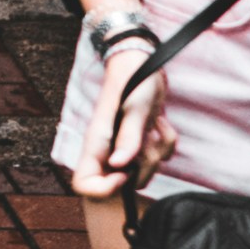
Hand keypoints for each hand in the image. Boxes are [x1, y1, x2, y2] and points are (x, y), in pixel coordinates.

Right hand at [63, 23, 174, 200]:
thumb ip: (128, 138)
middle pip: (120, 185)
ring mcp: (125, 146)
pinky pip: (159, 157)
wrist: (143, 59)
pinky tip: (160, 122)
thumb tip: (120, 168)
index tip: (124, 173)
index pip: (83, 184)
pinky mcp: (142, 141)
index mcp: (97, 143)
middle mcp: (108, 149)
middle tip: (147, 146)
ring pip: (143, 172)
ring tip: (155, 126)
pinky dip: (166, 142)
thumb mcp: (133, 108)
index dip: (104, 189)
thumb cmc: (133, 79)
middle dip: (142, 170)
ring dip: (157, 152)